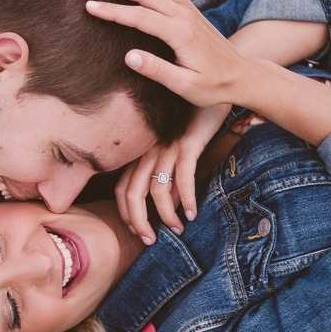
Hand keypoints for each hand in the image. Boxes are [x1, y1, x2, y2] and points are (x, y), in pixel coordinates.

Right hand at [83, 0, 254, 108]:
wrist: (242, 76)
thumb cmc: (212, 86)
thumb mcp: (185, 86)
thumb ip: (157, 70)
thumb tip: (129, 57)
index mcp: (180, 34)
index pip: (139, 17)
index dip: (112, 11)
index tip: (89, 6)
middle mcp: (184, 15)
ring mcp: (188, 9)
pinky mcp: (190, 9)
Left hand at [116, 104, 228, 243]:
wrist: (208, 91)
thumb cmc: (191, 125)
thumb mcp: (173, 152)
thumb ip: (168, 178)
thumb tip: (170, 207)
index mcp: (141, 154)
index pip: (122, 189)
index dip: (126, 213)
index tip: (137, 231)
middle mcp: (148, 152)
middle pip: (132, 194)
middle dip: (138, 222)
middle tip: (150, 240)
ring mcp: (166, 148)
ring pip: (156, 190)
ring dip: (166, 215)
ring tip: (177, 230)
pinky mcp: (186, 144)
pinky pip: (182, 176)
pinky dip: (186, 198)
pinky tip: (192, 213)